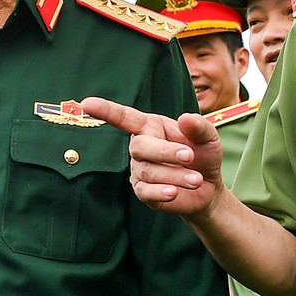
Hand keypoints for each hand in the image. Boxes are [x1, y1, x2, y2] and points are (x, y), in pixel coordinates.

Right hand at [71, 97, 225, 217]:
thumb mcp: (208, 137)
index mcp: (151, 127)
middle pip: (139, 147)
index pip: (124, 117)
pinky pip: (145, 191)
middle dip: (165, 152)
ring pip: (147, 171)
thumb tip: (185, 118)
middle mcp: (140, 147)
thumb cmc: (203, 156)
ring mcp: (139, 170)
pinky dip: (161, 191)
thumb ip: (199, 127)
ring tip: (196, 179)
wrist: (207, 188)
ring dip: (175, 175)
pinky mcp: (143, 192)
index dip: (106, 111)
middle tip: (190, 157)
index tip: (86, 104)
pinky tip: (174, 192)